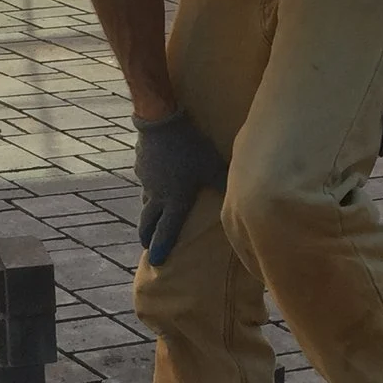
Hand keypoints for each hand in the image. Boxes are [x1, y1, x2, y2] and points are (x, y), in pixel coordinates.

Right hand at [134, 110, 228, 264]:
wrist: (161, 121)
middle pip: (148, 222)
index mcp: (175, 200)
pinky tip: (155, 180)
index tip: (157, 261)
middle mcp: (158, 195)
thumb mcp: (212, 166)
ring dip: (149, 212)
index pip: (167, 230)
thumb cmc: (190, 147)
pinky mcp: (141, 164)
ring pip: (147, 201)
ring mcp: (147, 180)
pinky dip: (150, 186)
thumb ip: (222, 184)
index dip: (162, 247)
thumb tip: (241, 197)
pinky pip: (146, 181)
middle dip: (147, 235)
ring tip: (151, 217)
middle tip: (146, 245)